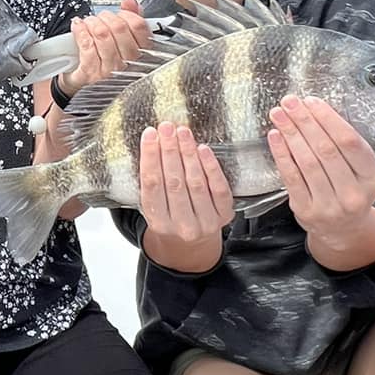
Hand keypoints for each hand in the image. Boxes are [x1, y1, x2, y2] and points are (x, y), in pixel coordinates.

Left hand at [57, 0, 150, 96]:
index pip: (139, 26)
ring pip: (102, 34)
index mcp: (141, 54)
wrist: (83, 86)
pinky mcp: (91, 74)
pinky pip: (87, 45)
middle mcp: (128, 64)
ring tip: (87, 23)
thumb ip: (130, 18)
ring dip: (92, 22)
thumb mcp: (121, 41)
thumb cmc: (104, 61)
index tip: (117, 14)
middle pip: (119, 27)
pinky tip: (78, 26)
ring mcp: (110, 71)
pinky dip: (80, 31)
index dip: (126, 14)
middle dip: (105, 17)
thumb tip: (130, 1)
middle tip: (98, 19)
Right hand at [137, 123, 234, 271]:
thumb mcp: (155, 209)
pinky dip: (211, 167)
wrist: (192, 248)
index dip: (150, 158)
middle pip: (173, 182)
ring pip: (195, 183)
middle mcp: (182, 226)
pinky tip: (203, 149)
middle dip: (169, 150)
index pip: (152, 185)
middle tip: (167, 127)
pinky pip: (218, 188)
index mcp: (158, 224)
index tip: (149, 134)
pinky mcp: (224, 216)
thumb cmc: (170, 220)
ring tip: (183, 132)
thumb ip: (152, 185)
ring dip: (188, 154)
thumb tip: (151, 142)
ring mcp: (205, 222)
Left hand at [267, 95, 374, 244]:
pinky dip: (282, 154)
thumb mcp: (361, 171)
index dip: (328, 119)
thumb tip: (314, 110)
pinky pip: (291, 177)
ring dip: (290, 134)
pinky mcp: (306, 211)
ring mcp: (329, 206)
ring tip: (279, 114)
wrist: (344, 230)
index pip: (350, 142)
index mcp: (372, 179)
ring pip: (307, 162)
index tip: (311, 101)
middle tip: (290, 102)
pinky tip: (275, 136)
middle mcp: (353, 195)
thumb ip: (345, 147)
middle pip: (326, 150)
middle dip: (305, 121)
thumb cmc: (350, 190)